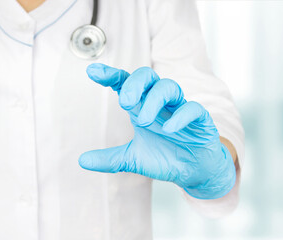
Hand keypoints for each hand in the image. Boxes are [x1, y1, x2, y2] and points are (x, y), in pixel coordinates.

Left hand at [78, 64, 235, 198]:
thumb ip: (110, 159)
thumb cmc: (165, 157)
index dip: (110, 75)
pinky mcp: (200, 120)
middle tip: (124, 101)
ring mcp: (180, 109)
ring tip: (142, 121)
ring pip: (169, 87)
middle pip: (148, 76)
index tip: (92, 71)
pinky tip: (168, 129)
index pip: (126, 84)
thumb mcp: (133, 159)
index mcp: (142, 107)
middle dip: (135, 83)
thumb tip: (82, 160)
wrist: (194, 172)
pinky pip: (192, 108)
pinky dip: (180, 116)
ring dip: (154, 100)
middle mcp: (160, 104)